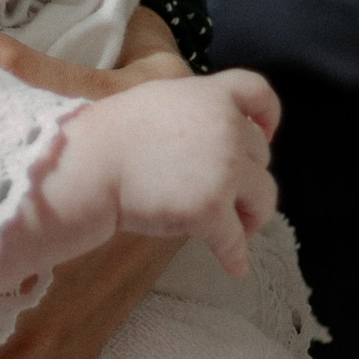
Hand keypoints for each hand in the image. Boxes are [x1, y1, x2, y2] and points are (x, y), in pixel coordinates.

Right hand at [81, 71, 281, 276]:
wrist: (89, 167)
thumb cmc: (110, 139)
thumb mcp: (158, 103)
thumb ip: (194, 112)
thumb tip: (217, 137)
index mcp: (210, 96)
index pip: (258, 92)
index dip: (269, 115)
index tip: (266, 134)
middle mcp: (226, 127)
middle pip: (262, 156)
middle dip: (250, 178)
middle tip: (232, 198)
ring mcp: (223, 169)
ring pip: (264, 197)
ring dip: (253, 216)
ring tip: (237, 230)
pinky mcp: (212, 208)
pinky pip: (235, 239)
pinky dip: (235, 255)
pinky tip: (233, 265)